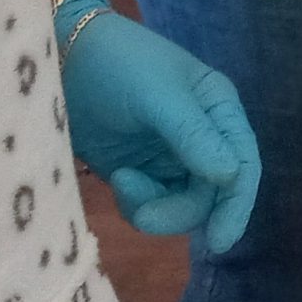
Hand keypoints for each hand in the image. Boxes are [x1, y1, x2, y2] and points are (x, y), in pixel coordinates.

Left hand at [56, 0, 259, 247]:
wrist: (59, 60)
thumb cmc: (117, 64)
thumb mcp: (157, 95)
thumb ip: (193, 135)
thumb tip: (232, 177)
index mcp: (218, 110)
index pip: (243, 164)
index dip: (236, 205)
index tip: (219, 242)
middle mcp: (202, 137)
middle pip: (210, 195)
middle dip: (180, 211)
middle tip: (145, 216)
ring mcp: (169, 157)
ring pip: (180, 206)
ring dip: (154, 206)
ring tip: (123, 182)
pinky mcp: (139, 172)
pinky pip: (150, 204)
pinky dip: (136, 203)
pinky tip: (118, 179)